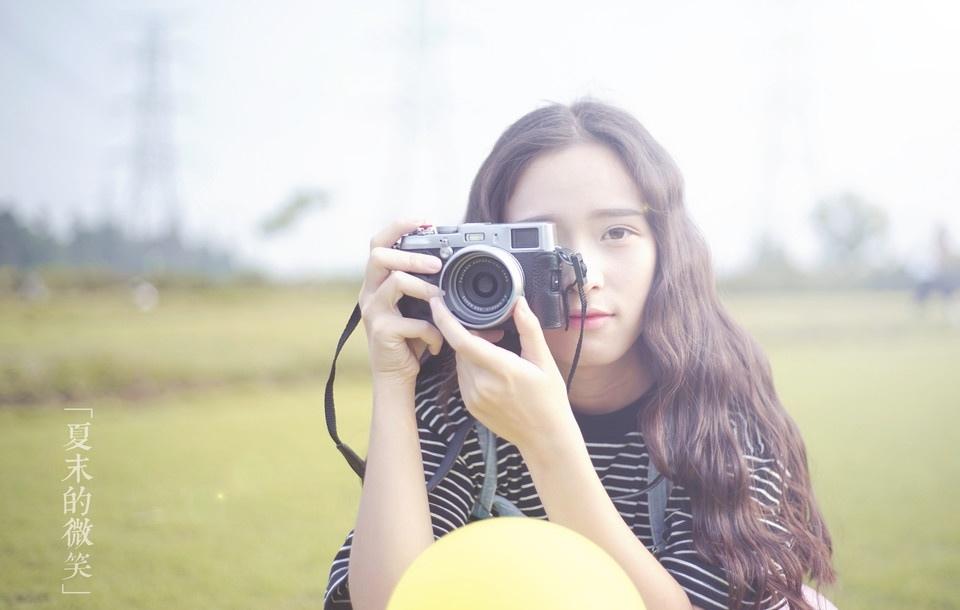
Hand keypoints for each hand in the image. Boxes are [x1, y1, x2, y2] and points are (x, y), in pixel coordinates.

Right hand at [358, 219, 444, 385]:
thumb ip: (429, 285)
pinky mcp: (382, 331)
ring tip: (441, 299)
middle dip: (411, 254)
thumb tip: (460, 266)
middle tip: (437, 264)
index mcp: (378, 282)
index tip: (425, 222)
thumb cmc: (410, 339)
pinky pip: (411, 321)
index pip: (379, 242)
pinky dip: (432, 332)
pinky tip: (437, 343)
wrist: (396, 376)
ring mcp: (373, 311)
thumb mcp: (418, 307)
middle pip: (379, 255)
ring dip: (425, 288)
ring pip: (396, 282)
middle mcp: (370, 292)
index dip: (399, 227)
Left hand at [428, 295, 577, 453]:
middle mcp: (482, 385)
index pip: (463, 341)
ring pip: (460, 362)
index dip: (446, 319)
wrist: (545, 438)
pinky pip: (463, 377)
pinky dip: (472, 367)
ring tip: (496, 352)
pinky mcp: (470, 406)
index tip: (438, 302)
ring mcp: (473, 397)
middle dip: (472, 334)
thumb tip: (519, 303)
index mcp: (502, 370)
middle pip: (461, 348)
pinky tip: (492, 370)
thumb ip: (529, 329)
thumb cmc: (549, 400)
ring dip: (471, 351)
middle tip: (495, 334)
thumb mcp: (544, 361)